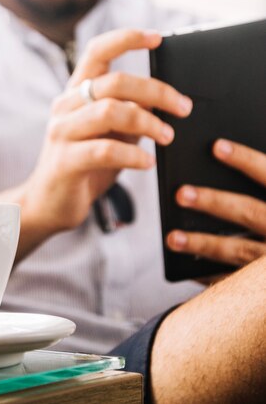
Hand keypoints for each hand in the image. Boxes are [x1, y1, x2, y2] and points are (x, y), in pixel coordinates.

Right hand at [22, 29, 192, 236]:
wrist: (50, 203)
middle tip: (183, 107)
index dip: (126, 39)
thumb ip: (131, 114)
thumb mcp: (112, 134)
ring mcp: (62, 132)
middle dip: (156, 91)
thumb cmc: (86, 165)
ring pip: (110, 111)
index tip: (157, 38)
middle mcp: (66, 106)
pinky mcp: (65, 161)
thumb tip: (166, 101)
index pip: (97, 52)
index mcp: (76, 93)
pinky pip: (105, 150)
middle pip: (115, 82)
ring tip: (167, 136)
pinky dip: (133, 155)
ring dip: (148, 123)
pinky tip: (147, 162)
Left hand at [167, 140, 265, 267]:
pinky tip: (189, 268)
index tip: (216, 146)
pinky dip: (213, 277)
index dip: (245, 159)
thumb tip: (224, 154)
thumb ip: (264, 183)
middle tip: (180, 194)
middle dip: (214, 202)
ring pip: (239, 251)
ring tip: (172, 237)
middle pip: (250, 212)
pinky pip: (239, 283)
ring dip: (203, 244)